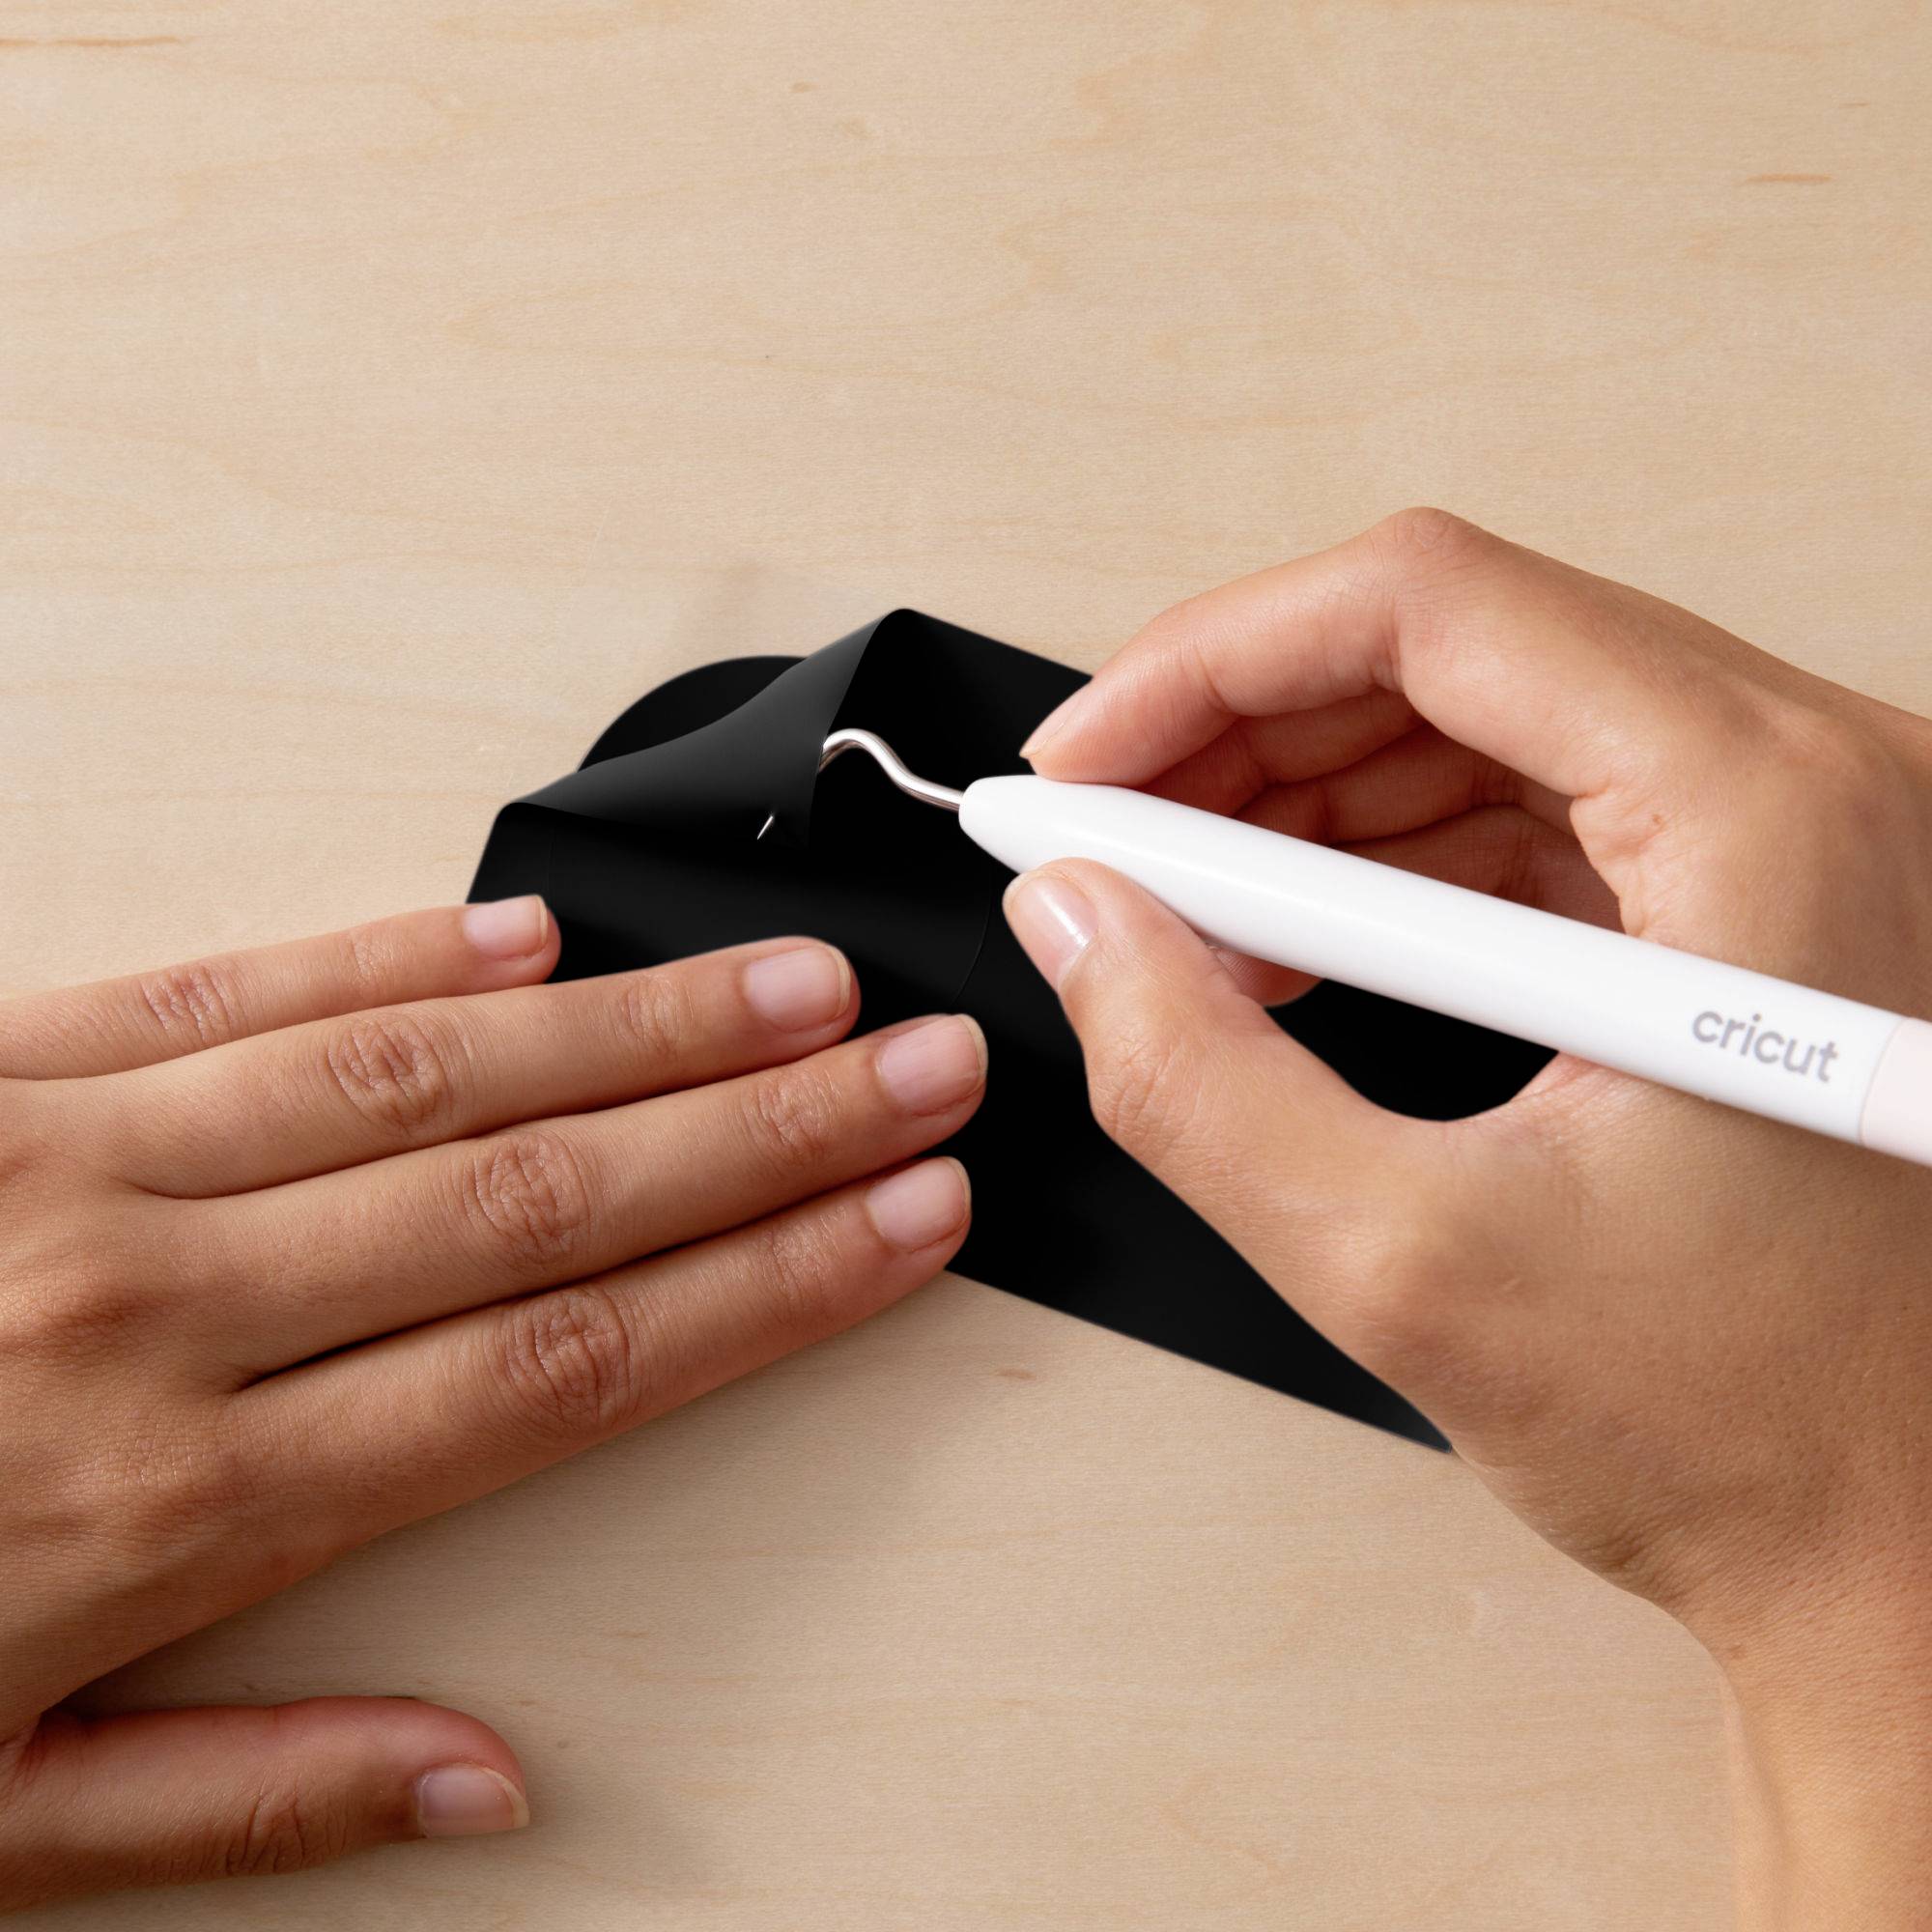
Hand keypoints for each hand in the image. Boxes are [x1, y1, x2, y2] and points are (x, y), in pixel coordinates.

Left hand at [0, 899, 981, 1906]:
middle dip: (765, 1128)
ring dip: (631, 1026)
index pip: (562, 1366)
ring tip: (789, 986)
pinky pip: (227, 993)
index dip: (766, 1286)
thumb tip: (502, 1778)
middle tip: (917, 1064)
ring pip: (416, 1073)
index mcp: (178, 1509)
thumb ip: (257, 1798)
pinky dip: (392, 957)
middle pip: (537, 1194)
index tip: (904, 1222)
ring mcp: (64, 1163)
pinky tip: (525, 937)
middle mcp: (154, 1311)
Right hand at [1004, 510, 1931, 1928]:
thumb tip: (1079, 924)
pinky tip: (1294, 941)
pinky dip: (1394, 856)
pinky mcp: (1765, 902)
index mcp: (1770, 820)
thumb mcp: (1411, 1269)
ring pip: (1486, 719)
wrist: (1916, 1564)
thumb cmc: (1763, 1436)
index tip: (1088, 757)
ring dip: (1305, 794)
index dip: (1213, 661)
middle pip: (1455, 645)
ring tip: (1178, 904)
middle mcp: (1818, 784)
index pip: (1431, 607)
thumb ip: (1195, 1080)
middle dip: (1240, 730)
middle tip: (1104, 829)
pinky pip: (1540, 809)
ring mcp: (1804, 837)